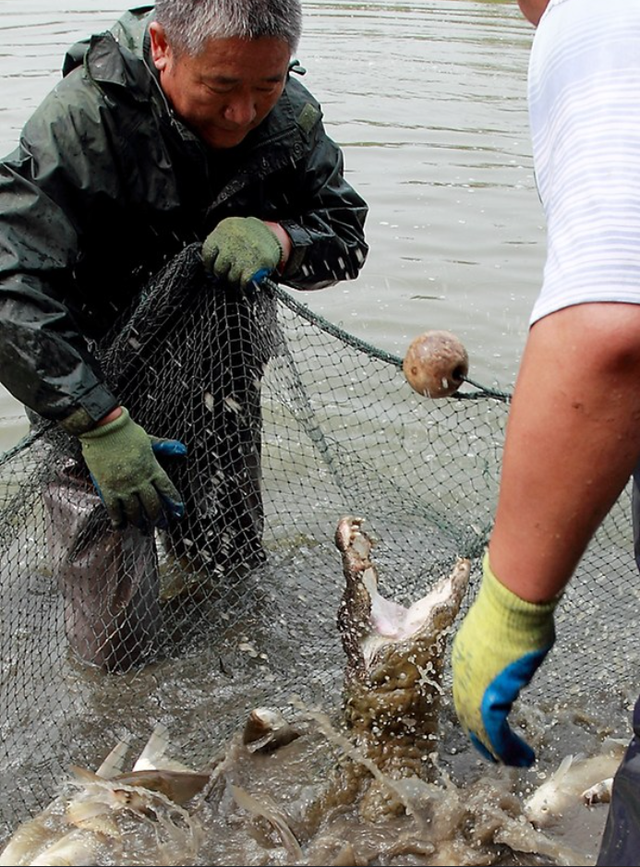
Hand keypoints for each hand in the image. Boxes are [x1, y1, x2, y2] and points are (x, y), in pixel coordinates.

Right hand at [78, 407, 186, 528]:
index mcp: (152, 468)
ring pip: (135, 511)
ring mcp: (123, 486)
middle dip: (159, 518)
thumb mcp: (149, 439)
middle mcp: (140, 480)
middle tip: (162, 526)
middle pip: (153, 505)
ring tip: (144, 528)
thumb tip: (182, 450)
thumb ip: (165, 447)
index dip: (174, 503)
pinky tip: (121, 526)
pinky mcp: (107, 488)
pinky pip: (114, 509)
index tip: (178, 513)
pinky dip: (118, 519)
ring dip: (140, 522)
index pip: (167, 489)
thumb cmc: (126, 432)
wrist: (102, 429)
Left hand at [202, 216, 282, 288]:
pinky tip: (248, 281)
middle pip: (218, 269)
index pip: (207, 255)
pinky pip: (244, 283)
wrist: (273, 234)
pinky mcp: (257, 264)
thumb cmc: (249, 235)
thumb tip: (209, 266)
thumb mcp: (230, 231)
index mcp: (223, 231)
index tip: (213, 268)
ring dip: (235, 281)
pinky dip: (245, 286)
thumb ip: (218, 245)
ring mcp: (244, 254)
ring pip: (231, 278)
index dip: (210, 265)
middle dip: (223, 275)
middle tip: (230, 272)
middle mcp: (232, 242)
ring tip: (242, 275)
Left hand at [451, 552, 557, 766]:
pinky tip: (522, 759)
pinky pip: (494, 731)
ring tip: (513, 762)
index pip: (465, 691)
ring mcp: (474, 685)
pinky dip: (507, 749)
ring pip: (480, 727)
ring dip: (497, 748)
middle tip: (495, 754)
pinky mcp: (490, 695)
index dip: (474, 711)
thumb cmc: (512, 605)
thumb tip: (519, 652)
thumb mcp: (502, 627)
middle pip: (467, 713)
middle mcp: (463, 673)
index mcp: (464, 655)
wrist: (510, 600)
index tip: (486, 725)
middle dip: (481, 737)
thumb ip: (504, 646)